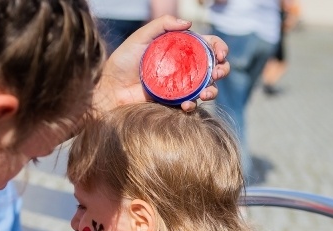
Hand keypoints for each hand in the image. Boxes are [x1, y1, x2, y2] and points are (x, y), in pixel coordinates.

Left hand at [94, 15, 229, 112]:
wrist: (110, 89)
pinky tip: (188, 104)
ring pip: (206, 88)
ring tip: (207, 92)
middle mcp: (182, 68)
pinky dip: (193, 105)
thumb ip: (162, 24)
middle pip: (212, 67)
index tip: (220, 53)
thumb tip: (188, 23)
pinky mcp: (172, 103)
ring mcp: (179, 86)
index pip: (206, 45)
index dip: (218, 47)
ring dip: (213, 90)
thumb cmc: (122, 62)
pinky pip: (190, 105)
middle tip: (218, 72)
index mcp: (179, 50)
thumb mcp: (140, 37)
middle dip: (222, 69)